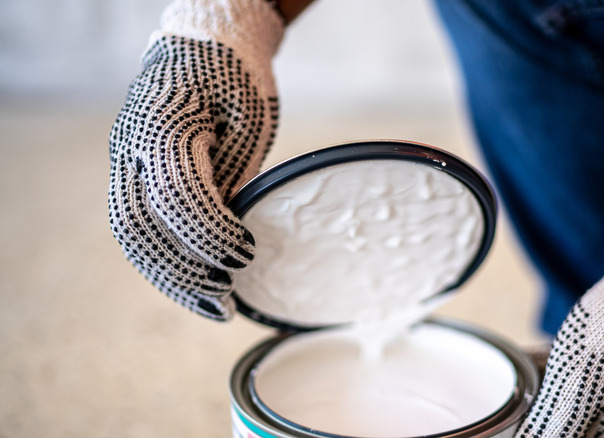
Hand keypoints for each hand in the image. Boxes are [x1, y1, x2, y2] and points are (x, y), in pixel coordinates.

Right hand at [108, 0, 283, 320]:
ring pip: (132, 235)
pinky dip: (165, 262)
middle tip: (226, 302)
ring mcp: (124, 163)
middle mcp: (131, 147)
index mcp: (164, 125)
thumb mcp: (248, 119)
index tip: (248, 257)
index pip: (178, 195)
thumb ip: (234, 175)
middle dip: (182, 271)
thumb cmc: (235, 80)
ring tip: (215, 307)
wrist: (203, 50)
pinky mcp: (130, 177)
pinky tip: (196, 286)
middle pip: (140, 225)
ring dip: (170, 278)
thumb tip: (233, 238)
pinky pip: (137, 228)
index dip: (211, 233)